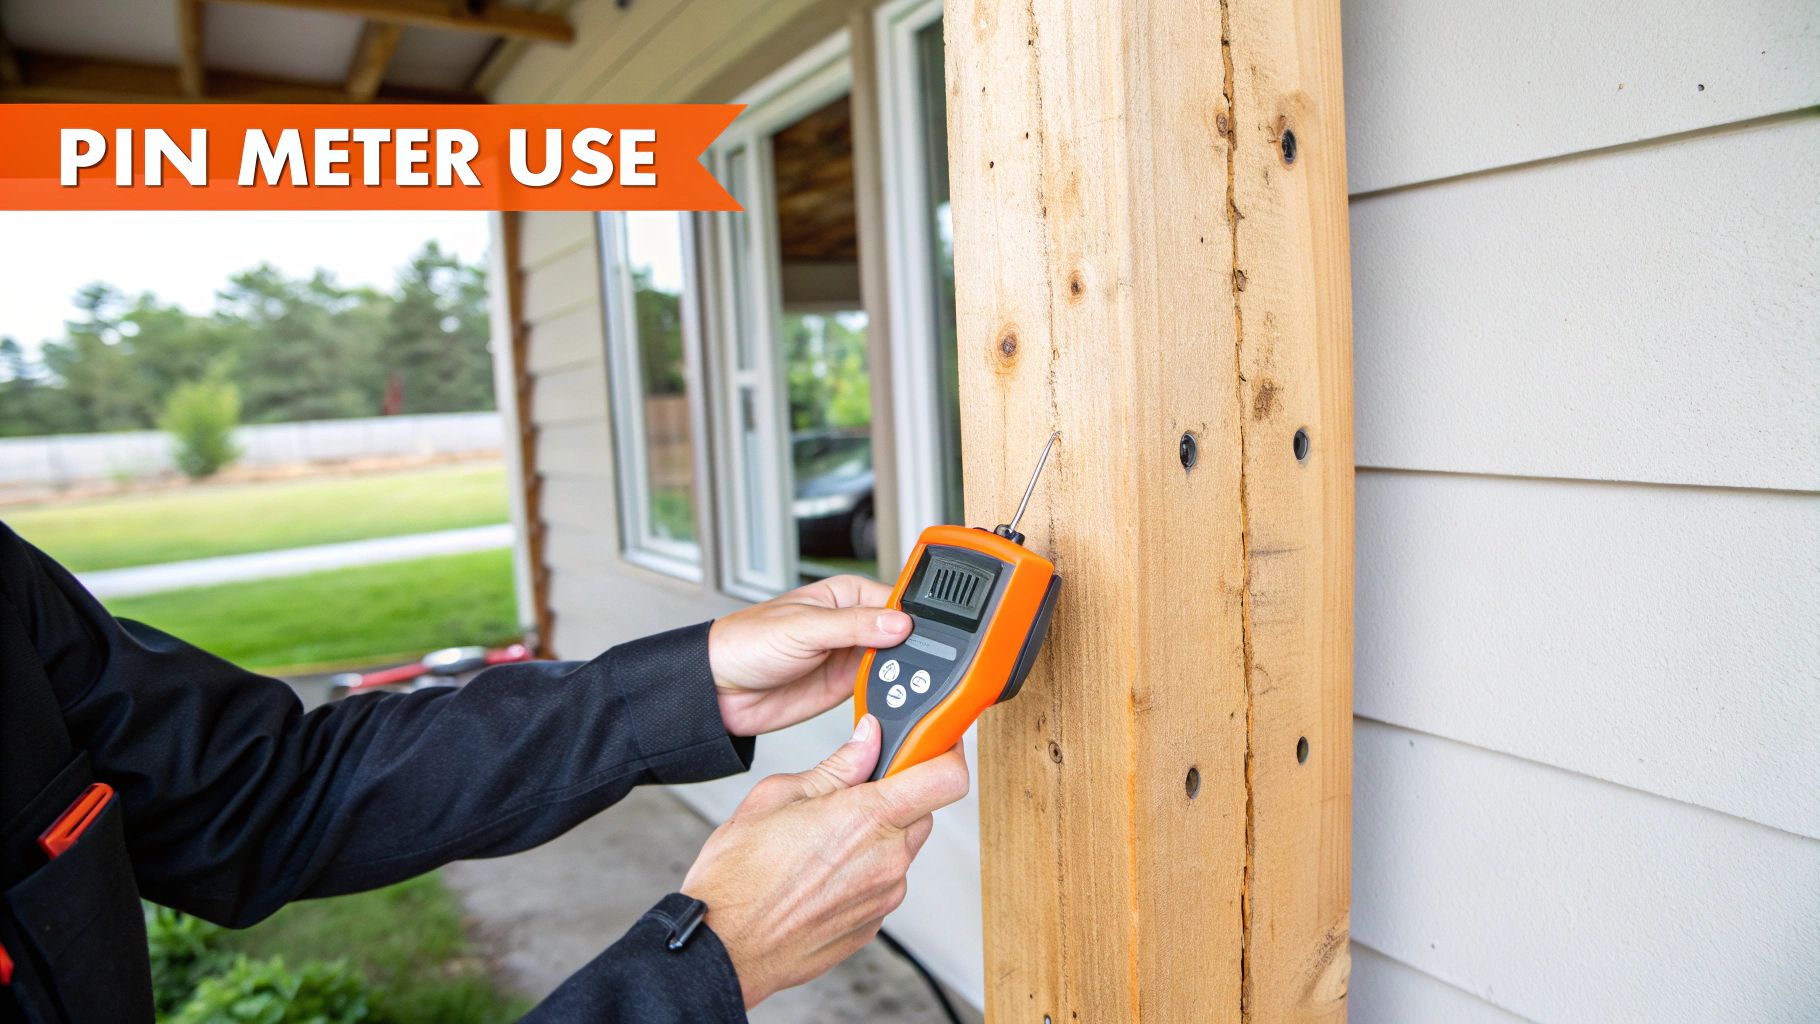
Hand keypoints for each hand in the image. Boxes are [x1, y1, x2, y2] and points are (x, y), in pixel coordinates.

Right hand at [681, 715, 969, 1007]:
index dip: (943, 752)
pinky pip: (882, 884)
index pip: (946, 778)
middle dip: (896, 796)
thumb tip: (867, 740)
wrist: (722, 946)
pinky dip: (862, 873)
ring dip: (876, 838)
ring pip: (900, 849)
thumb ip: (836, 766)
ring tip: (820, 842)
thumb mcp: (778, 796)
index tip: (929, 743)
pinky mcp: (871, 925)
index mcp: (869, 818)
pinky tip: (818, 875)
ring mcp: (883, 897)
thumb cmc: (738, 877)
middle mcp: (887, 860)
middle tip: (850, 795)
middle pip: (923, 811)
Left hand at [708, 575, 911, 736]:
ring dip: (901, 673)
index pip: (894, 599)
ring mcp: (851, 656)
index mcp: (845, 595)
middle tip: (912, 662)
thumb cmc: (746, 642)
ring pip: (895, 662)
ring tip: (900, 680)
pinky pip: (880, 688)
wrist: (719, 690)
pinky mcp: (847, 686)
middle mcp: (853, 624)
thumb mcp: (803, 627)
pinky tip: (889, 695)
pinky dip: (888, 694)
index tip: (923, 632)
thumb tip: (899, 623)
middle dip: (910, 647)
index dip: (912, 615)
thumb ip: (853, 625)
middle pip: (901, 633)